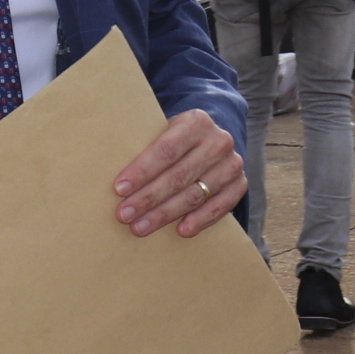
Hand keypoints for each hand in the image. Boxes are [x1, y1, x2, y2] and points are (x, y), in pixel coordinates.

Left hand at [113, 109, 245, 237]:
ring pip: (196, 194)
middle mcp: (218, 141)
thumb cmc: (174, 140)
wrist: (210, 139)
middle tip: (124, 215)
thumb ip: (145, 145)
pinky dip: (200, 220)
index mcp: (196, 122)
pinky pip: (220, 206)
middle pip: (179, 175)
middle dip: (148, 198)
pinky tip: (181, 231)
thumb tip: (115, 178)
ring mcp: (232, 163)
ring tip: (140, 227)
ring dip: (166, 214)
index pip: (166, 150)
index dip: (142, 171)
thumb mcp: (162, 131)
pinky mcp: (239, 184)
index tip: (119, 189)